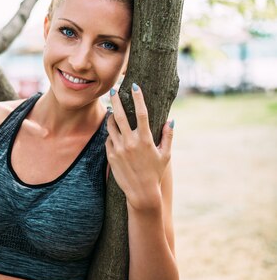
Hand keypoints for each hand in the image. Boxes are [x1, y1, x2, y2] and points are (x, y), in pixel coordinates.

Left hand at [105, 84, 173, 210]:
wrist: (141, 193)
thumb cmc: (155, 173)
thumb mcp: (165, 155)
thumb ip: (168, 137)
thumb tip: (171, 121)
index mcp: (145, 139)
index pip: (142, 113)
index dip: (138, 98)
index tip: (135, 86)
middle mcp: (131, 142)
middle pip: (120, 115)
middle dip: (116, 100)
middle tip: (113, 90)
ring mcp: (119, 148)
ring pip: (111, 125)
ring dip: (111, 116)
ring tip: (112, 110)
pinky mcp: (111, 155)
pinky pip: (108, 139)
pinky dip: (111, 133)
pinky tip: (114, 132)